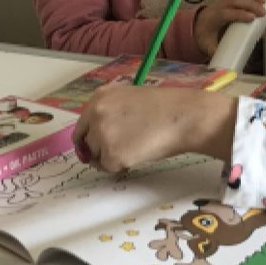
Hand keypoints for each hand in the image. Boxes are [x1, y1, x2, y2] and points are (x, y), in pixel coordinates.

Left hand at [72, 83, 236, 172]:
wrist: (183, 116)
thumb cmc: (165, 107)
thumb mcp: (130, 98)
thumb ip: (111, 112)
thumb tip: (96, 137)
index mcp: (100, 97)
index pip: (81, 126)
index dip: (90, 138)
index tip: (97, 146)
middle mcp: (96, 114)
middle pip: (86, 143)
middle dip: (100, 150)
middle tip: (124, 148)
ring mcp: (102, 134)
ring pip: (96, 157)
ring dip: (112, 158)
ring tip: (137, 148)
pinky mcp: (112, 154)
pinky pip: (110, 167)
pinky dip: (123, 166)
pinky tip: (140, 154)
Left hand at [193, 0, 265, 55]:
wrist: (197, 25)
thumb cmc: (205, 36)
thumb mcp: (208, 47)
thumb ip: (218, 53)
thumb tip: (229, 63)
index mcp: (213, 19)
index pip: (226, 13)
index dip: (239, 14)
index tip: (252, 18)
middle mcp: (218, 6)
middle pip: (234, 0)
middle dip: (249, 4)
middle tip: (263, 13)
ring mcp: (223, 0)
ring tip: (264, 1)